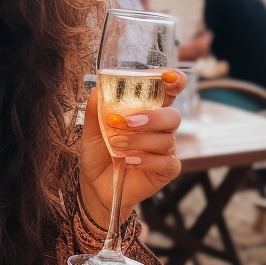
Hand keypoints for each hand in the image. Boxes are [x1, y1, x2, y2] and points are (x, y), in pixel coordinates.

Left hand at [79, 69, 185, 227]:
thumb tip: (97, 89)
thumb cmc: (98, 155)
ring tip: (116, 144)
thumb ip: (95, 112)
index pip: (167, 93)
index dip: (174, 81)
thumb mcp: (91, 132)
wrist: (95, 187)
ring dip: (139, 140)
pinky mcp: (166, 170)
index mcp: (146, 113)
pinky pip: (166, 161)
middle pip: (172, 116)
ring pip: (166, 139)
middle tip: (125, 122)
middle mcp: (160, 129)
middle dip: (151, 117)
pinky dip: (146, 158)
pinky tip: (130, 160)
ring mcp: (165, 150)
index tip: (168, 77)